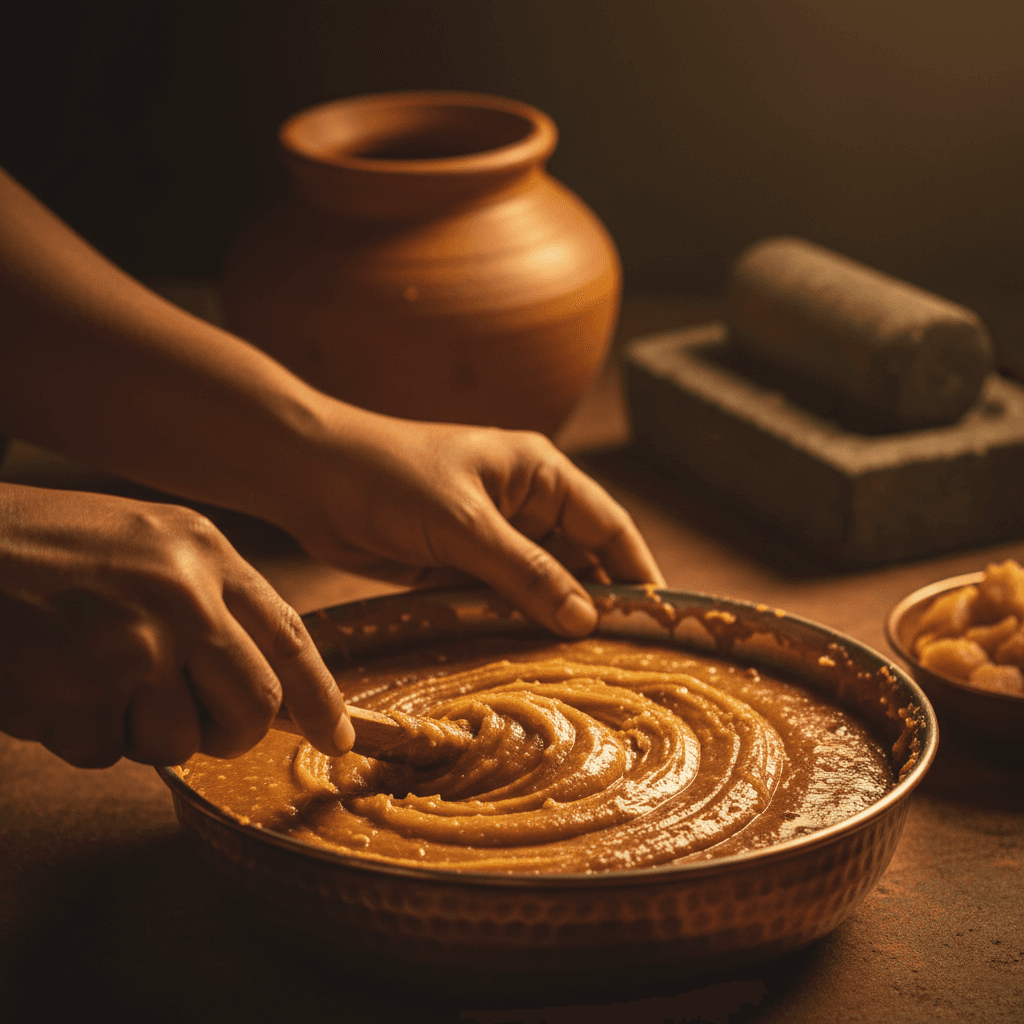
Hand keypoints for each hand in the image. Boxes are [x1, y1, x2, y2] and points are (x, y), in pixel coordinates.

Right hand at [0, 483, 352, 767]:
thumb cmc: (39, 548)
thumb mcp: (143, 542)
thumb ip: (204, 599)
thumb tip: (253, 679)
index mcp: (203, 552)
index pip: (288, 636)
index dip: (318, 695)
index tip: (336, 735)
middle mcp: (184, 596)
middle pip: (253, 706)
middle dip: (228, 734)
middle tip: (190, 725)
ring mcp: (136, 644)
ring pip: (180, 742)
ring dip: (137, 732)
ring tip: (91, 680)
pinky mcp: (84, 690)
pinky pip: (106, 752)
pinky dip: (79, 736)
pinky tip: (50, 686)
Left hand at [275, 409, 665, 636]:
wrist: (311, 477)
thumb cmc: (391, 477)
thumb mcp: (464, 524)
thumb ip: (526, 572)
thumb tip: (585, 619)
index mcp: (538, 473)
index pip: (608, 526)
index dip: (636, 572)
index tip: (660, 621)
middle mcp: (523, 502)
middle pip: (580, 559)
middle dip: (597, 604)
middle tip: (621, 660)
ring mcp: (491, 535)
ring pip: (541, 584)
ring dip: (554, 619)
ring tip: (581, 669)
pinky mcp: (459, 562)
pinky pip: (501, 598)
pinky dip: (515, 624)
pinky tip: (527, 658)